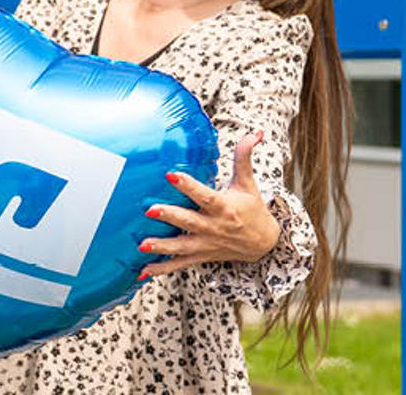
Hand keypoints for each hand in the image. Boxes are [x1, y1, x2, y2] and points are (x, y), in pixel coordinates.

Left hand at [137, 131, 280, 278]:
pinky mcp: (201, 256)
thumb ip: (245, 157)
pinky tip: (141, 272)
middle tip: (150, 210)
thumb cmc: (252, 208)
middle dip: (170, 216)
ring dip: (162, 247)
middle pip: (189, 222)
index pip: (205, 196)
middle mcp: (214, 227)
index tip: (171, 175)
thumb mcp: (248, 182)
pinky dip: (161, 270)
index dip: (189, 186)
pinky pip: (179, 265)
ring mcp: (206, 244)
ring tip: (142, 245)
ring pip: (182, 247)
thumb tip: (255, 132)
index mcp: (224, 207)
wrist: (264, 244)